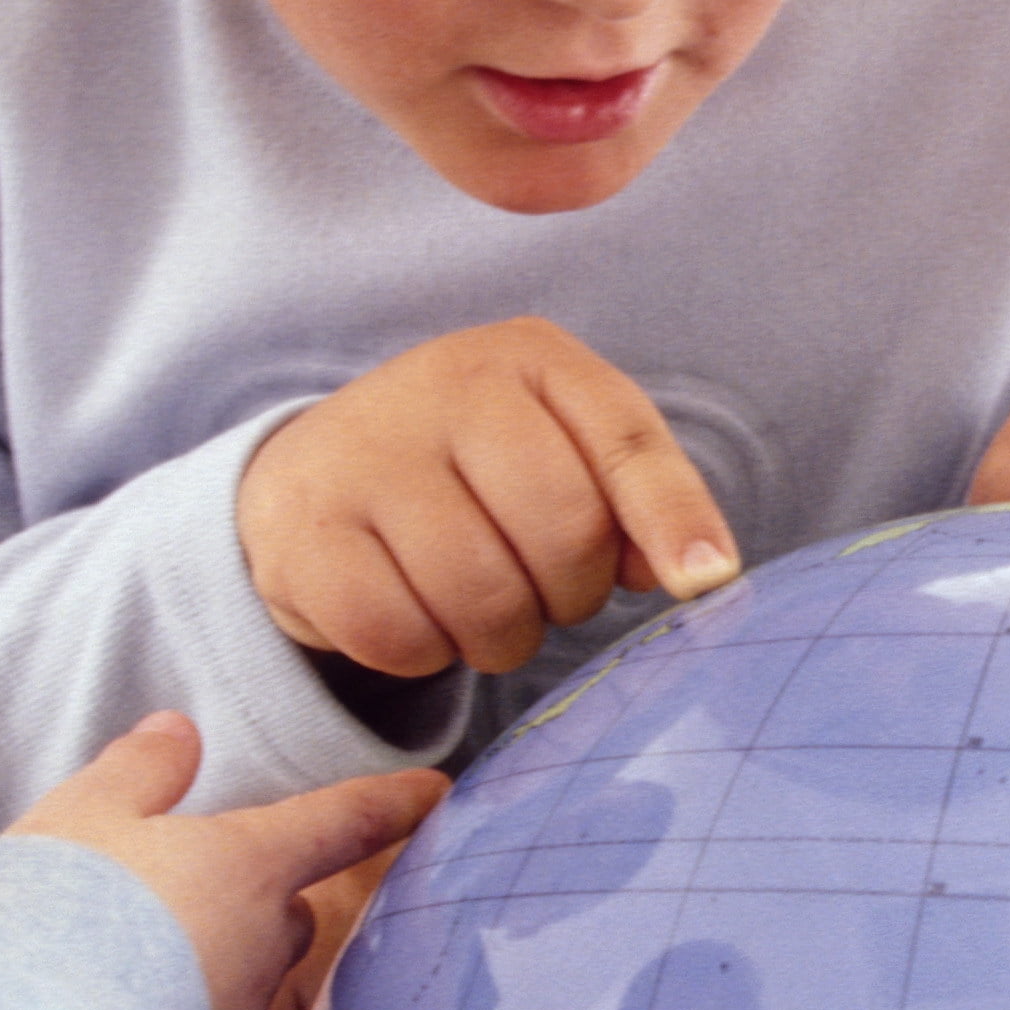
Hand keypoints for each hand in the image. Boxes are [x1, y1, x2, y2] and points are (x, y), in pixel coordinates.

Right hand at [7, 714, 447, 1009]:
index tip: (434, 794)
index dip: (388, 803)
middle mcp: (262, 955)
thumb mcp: (82, 816)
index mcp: (247, 870)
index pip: (338, 824)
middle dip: (256, 904)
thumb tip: (177, 733)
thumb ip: (138, 772)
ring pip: (240, 990)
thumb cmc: (52, 917)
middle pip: (285, 917)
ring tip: (123, 974)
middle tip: (191, 894)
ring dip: (203, 976)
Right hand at [239, 319, 737, 680]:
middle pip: (563, 533)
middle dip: (570, 594)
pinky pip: (399, 634)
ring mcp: (367, 453)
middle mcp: (445, 385)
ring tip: (479, 607)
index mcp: (528, 357)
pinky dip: (422, 652)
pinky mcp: (306, 530)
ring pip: (483, 598)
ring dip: (499, 637)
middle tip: (540, 589)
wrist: (311, 477)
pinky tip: (415, 615)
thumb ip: (634, 498)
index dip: (673, 519)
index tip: (703, 583)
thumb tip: (695, 573)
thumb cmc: (469, 471)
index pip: (624, 440)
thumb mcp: (560, 449)